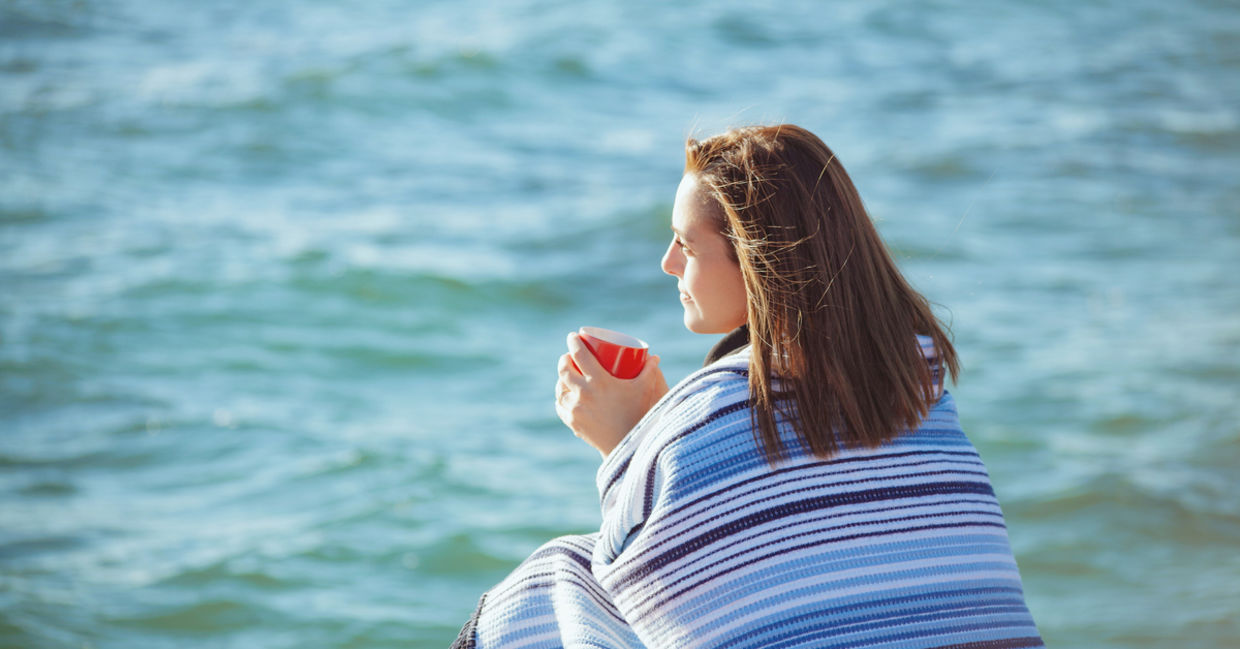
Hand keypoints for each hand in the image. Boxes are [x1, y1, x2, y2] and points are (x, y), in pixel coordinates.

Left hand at [555, 332, 668, 457]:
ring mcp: (575, 408)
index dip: (573, 342)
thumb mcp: (644, 389)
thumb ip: (650, 371)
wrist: (627, 444)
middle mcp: (583, 393)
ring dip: (561, 378)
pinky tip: (564, 394)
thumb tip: (654, 357)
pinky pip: (560, 405)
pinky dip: (562, 397)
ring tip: (567, 374)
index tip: (573, 336)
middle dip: (565, 359)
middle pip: (565, 369)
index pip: (580, 354)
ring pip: (560, 387)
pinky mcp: (572, 421)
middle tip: (570, 356)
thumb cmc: (637, 414)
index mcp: (599, 381)